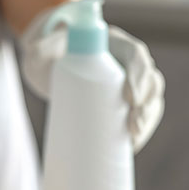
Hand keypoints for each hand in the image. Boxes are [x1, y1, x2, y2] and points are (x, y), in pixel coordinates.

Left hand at [19, 12, 164, 151]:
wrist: (51, 70)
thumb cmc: (49, 58)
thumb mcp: (40, 53)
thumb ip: (38, 51)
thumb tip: (41, 53)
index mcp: (114, 44)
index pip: (136, 55)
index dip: (139, 75)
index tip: (130, 98)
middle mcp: (127, 62)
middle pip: (150, 80)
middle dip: (147, 105)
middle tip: (133, 126)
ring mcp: (129, 83)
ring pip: (151, 99)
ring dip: (148, 119)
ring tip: (134, 139)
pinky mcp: (124, 103)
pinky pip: (143, 115)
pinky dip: (142, 130)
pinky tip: (133, 145)